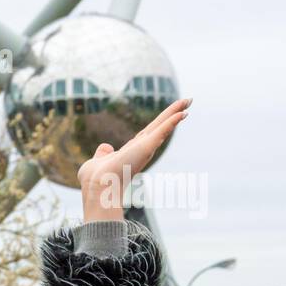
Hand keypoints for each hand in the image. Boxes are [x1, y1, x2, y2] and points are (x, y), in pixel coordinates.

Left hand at [77, 97, 191, 221]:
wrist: (97, 184)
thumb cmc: (96, 177)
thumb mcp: (100, 159)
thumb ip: (103, 153)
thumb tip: (105, 148)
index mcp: (133, 149)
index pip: (150, 131)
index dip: (161, 122)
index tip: (173, 113)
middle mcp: (142, 148)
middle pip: (160, 125)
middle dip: (174, 112)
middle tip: (188, 100)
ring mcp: (145, 148)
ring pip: (163, 126)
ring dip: (176, 113)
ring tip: (188, 101)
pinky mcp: (146, 148)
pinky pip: (161, 131)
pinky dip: (171, 122)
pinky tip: (182, 113)